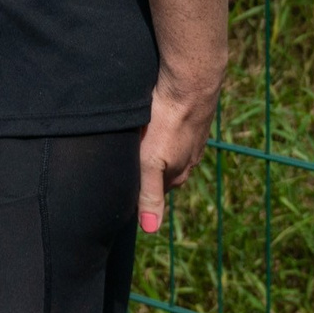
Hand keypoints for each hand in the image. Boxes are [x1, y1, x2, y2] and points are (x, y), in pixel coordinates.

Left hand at [136, 67, 220, 233]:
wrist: (189, 83)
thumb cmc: (166, 122)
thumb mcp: (152, 160)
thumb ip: (149, 192)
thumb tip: (151, 229)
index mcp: (178, 172)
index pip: (155, 192)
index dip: (138, 191)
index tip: (121, 188)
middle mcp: (188, 158)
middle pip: (161, 171)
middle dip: (144, 170)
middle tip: (124, 163)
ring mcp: (192, 138)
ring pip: (168, 150)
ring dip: (153, 148)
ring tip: (136, 142)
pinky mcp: (191, 118)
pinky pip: (172, 130)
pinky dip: (161, 130)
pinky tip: (152, 122)